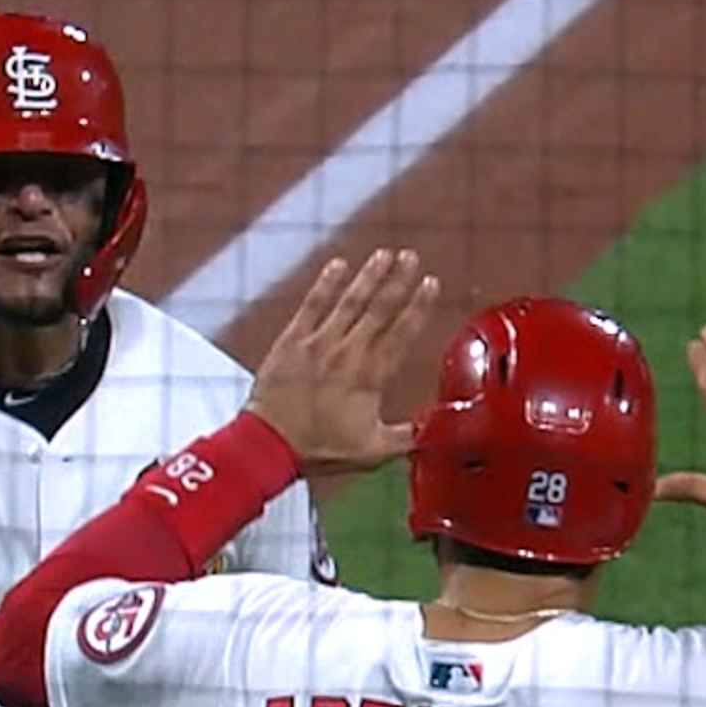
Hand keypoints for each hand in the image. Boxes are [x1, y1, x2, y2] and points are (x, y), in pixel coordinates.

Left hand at [244, 247, 440, 475]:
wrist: (269, 445)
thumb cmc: (319, 450)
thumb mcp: (372, 451)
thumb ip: (407, 437)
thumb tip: (436, 430)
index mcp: (370, 377)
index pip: (402, 333)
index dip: (418, 307)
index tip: (431, 283)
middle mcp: (348, 353)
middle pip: (379, 309)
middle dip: (398, 280)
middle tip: (412, 257)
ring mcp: (318, 343)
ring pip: (349, 302)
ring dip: (368, 276)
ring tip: (384, 254)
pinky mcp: (292, 341)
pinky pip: (311, 305)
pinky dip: (325, 284)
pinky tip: (338, 265)